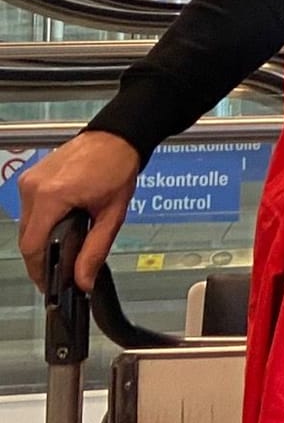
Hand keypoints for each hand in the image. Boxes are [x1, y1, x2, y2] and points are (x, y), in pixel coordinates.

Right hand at [16, 131, 140, 292]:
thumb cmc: (118, 167)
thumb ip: (96, 250)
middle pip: (26, 237)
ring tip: (61, 249)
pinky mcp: (30, 177)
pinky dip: (41, 221)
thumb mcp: (112, 214)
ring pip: (26, 224)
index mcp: (52, 196)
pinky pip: (29, 209)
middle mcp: (34, 187)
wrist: (117, 138)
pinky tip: (58, 227)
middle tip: (58, 272)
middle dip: (41, 257)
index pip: (32, 245)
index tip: (48, 284)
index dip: (38, 270)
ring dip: (40, 239)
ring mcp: (29, 180)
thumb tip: (83, 280)